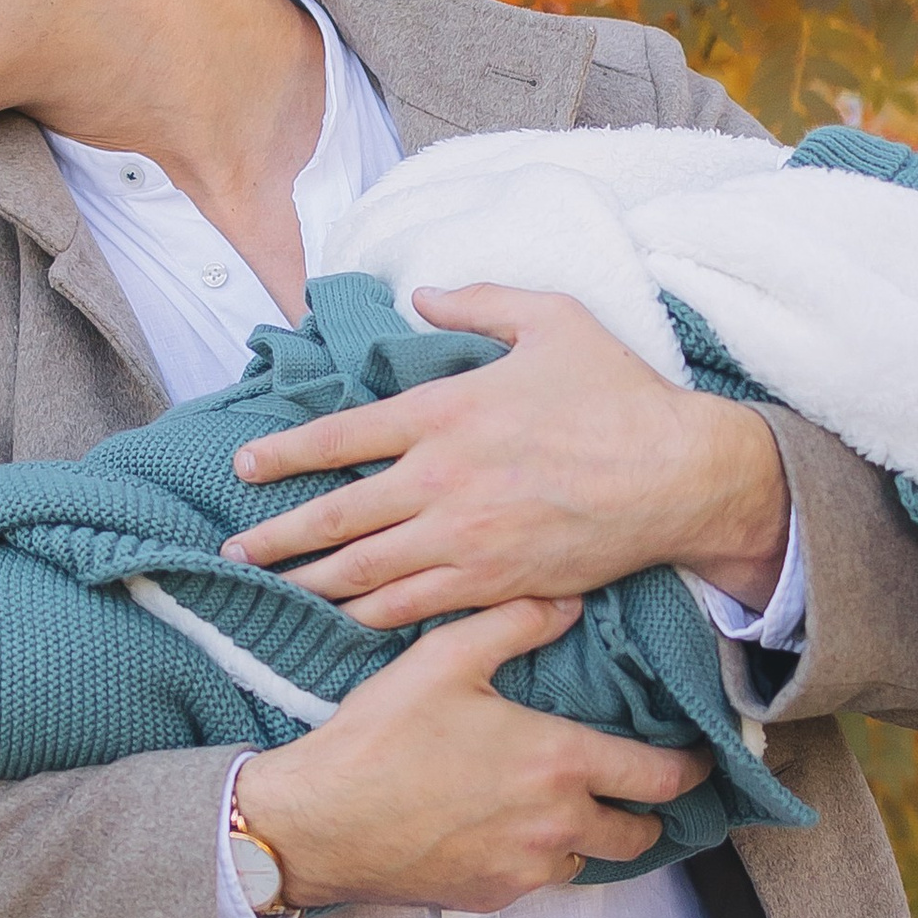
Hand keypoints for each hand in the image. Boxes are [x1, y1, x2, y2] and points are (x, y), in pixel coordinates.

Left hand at [221, 285, 790, 623]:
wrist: (680, 474)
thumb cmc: (619, 394)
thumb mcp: (552, 319)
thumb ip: (480, 302)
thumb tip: (423, 296)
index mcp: (446, 413)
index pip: (342, 436)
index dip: (284, 455)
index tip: (245, 468)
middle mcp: (442, 480)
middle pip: (337, 515)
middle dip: (279, 536)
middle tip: (237, 551)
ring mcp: (466, 538)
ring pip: (366, 570)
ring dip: (314, 582)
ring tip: (276, 589)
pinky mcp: (495, 582)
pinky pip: (417, 605)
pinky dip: (373, 615)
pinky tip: (346, 620)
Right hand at [232, 598, 712, 910]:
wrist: (316, 822)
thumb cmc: (379, 737)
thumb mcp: (444, 660)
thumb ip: (514, 623)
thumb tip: (568, 601)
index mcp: (559, 763)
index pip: (662, 778)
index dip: (690, 769)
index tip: (696, 761)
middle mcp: (556, 826)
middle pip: (639, 835)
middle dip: (644, 813)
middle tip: (632, 790)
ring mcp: (524, 871)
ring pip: (584, 861)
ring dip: (582, 837)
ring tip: (557, 806)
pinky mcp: (489, 900)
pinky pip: (533, 881)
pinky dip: (531, 858)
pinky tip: (499, 827)